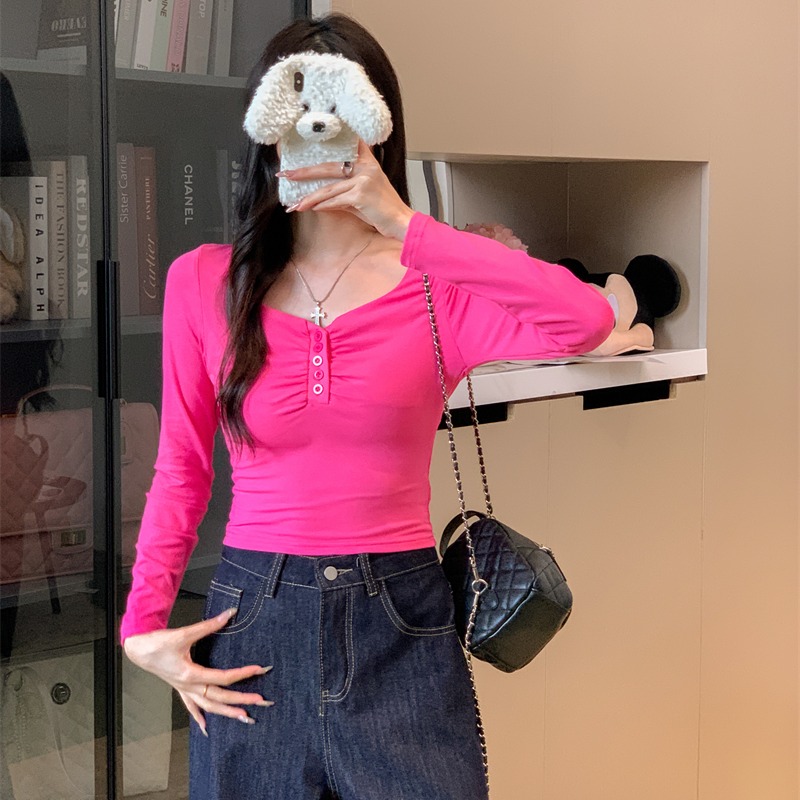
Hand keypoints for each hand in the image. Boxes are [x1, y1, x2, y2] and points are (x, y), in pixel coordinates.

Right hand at [122, 608, 273, 735]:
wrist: (138, 650)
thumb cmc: (158, 643)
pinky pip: (191, 706)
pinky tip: (205, 727)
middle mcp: (189, 686)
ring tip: (244, 717)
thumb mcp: (184, 633)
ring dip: (226, 712)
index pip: (223, 678)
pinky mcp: (180, 688)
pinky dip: (199, 716)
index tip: (259, 669)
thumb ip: (209, 625)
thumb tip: (230, 613)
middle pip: (219, 698)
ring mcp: (184, 690)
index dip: (242, 674)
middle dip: (241, 700)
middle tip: (260, 701)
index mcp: (191, 674)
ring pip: (208, 706)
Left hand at [278, 138, 414, 241]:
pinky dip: (322, 206)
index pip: (346, 145)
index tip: (307, 142)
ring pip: (329, 188)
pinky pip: (335, 201)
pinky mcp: (361, 194)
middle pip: (328, 166)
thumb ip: (344, 191)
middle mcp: (365, 166)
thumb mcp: (362, 194)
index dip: (327, 140)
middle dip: (305, 172)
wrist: (400, 222)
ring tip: (294, 204)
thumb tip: (320, 200)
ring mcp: (363, 179)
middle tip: (286, 175)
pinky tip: (310, 209)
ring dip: (309, 198)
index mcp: (367, 161)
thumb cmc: (382, 210)